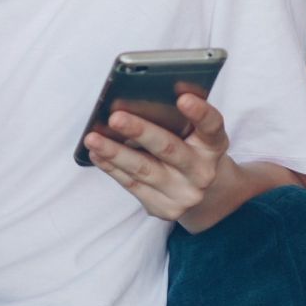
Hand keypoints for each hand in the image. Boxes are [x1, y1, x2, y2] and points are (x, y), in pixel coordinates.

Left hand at [83, 92, 232, 227]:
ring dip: (115, 153)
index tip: (182, 97)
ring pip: (144, 170)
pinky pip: (132, 185)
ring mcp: (184, 194)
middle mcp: (203, 172)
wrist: (199, 191)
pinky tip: (97, 154)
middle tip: (116, 117)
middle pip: (169, 149)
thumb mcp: (194, 133)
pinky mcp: (165, 208)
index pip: (212, 125)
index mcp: (213, 145)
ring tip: (92, 138)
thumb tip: (136, 97)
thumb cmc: (189, 149)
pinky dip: (111, 168)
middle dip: (140, 132)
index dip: (199, 112)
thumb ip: (176, 118)